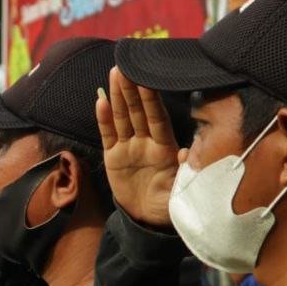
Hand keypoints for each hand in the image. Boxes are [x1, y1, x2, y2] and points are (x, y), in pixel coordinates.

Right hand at [96, 66, 182, 228]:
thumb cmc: (167, 205)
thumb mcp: (179, 193)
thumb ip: (183, 172)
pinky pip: (108, 134)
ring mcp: (129, 148)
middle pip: (138, 112)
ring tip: (114, 74)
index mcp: (164, 149)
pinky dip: (104, 119)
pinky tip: (101, 100)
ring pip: (123, 117)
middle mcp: (146, 143)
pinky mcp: (114, 157)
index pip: (157, 119)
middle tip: (127, 66)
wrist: (146, 219)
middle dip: (133, 89)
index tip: (148, 81)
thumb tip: (185, 151)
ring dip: (119, 96)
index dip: (152, 101)